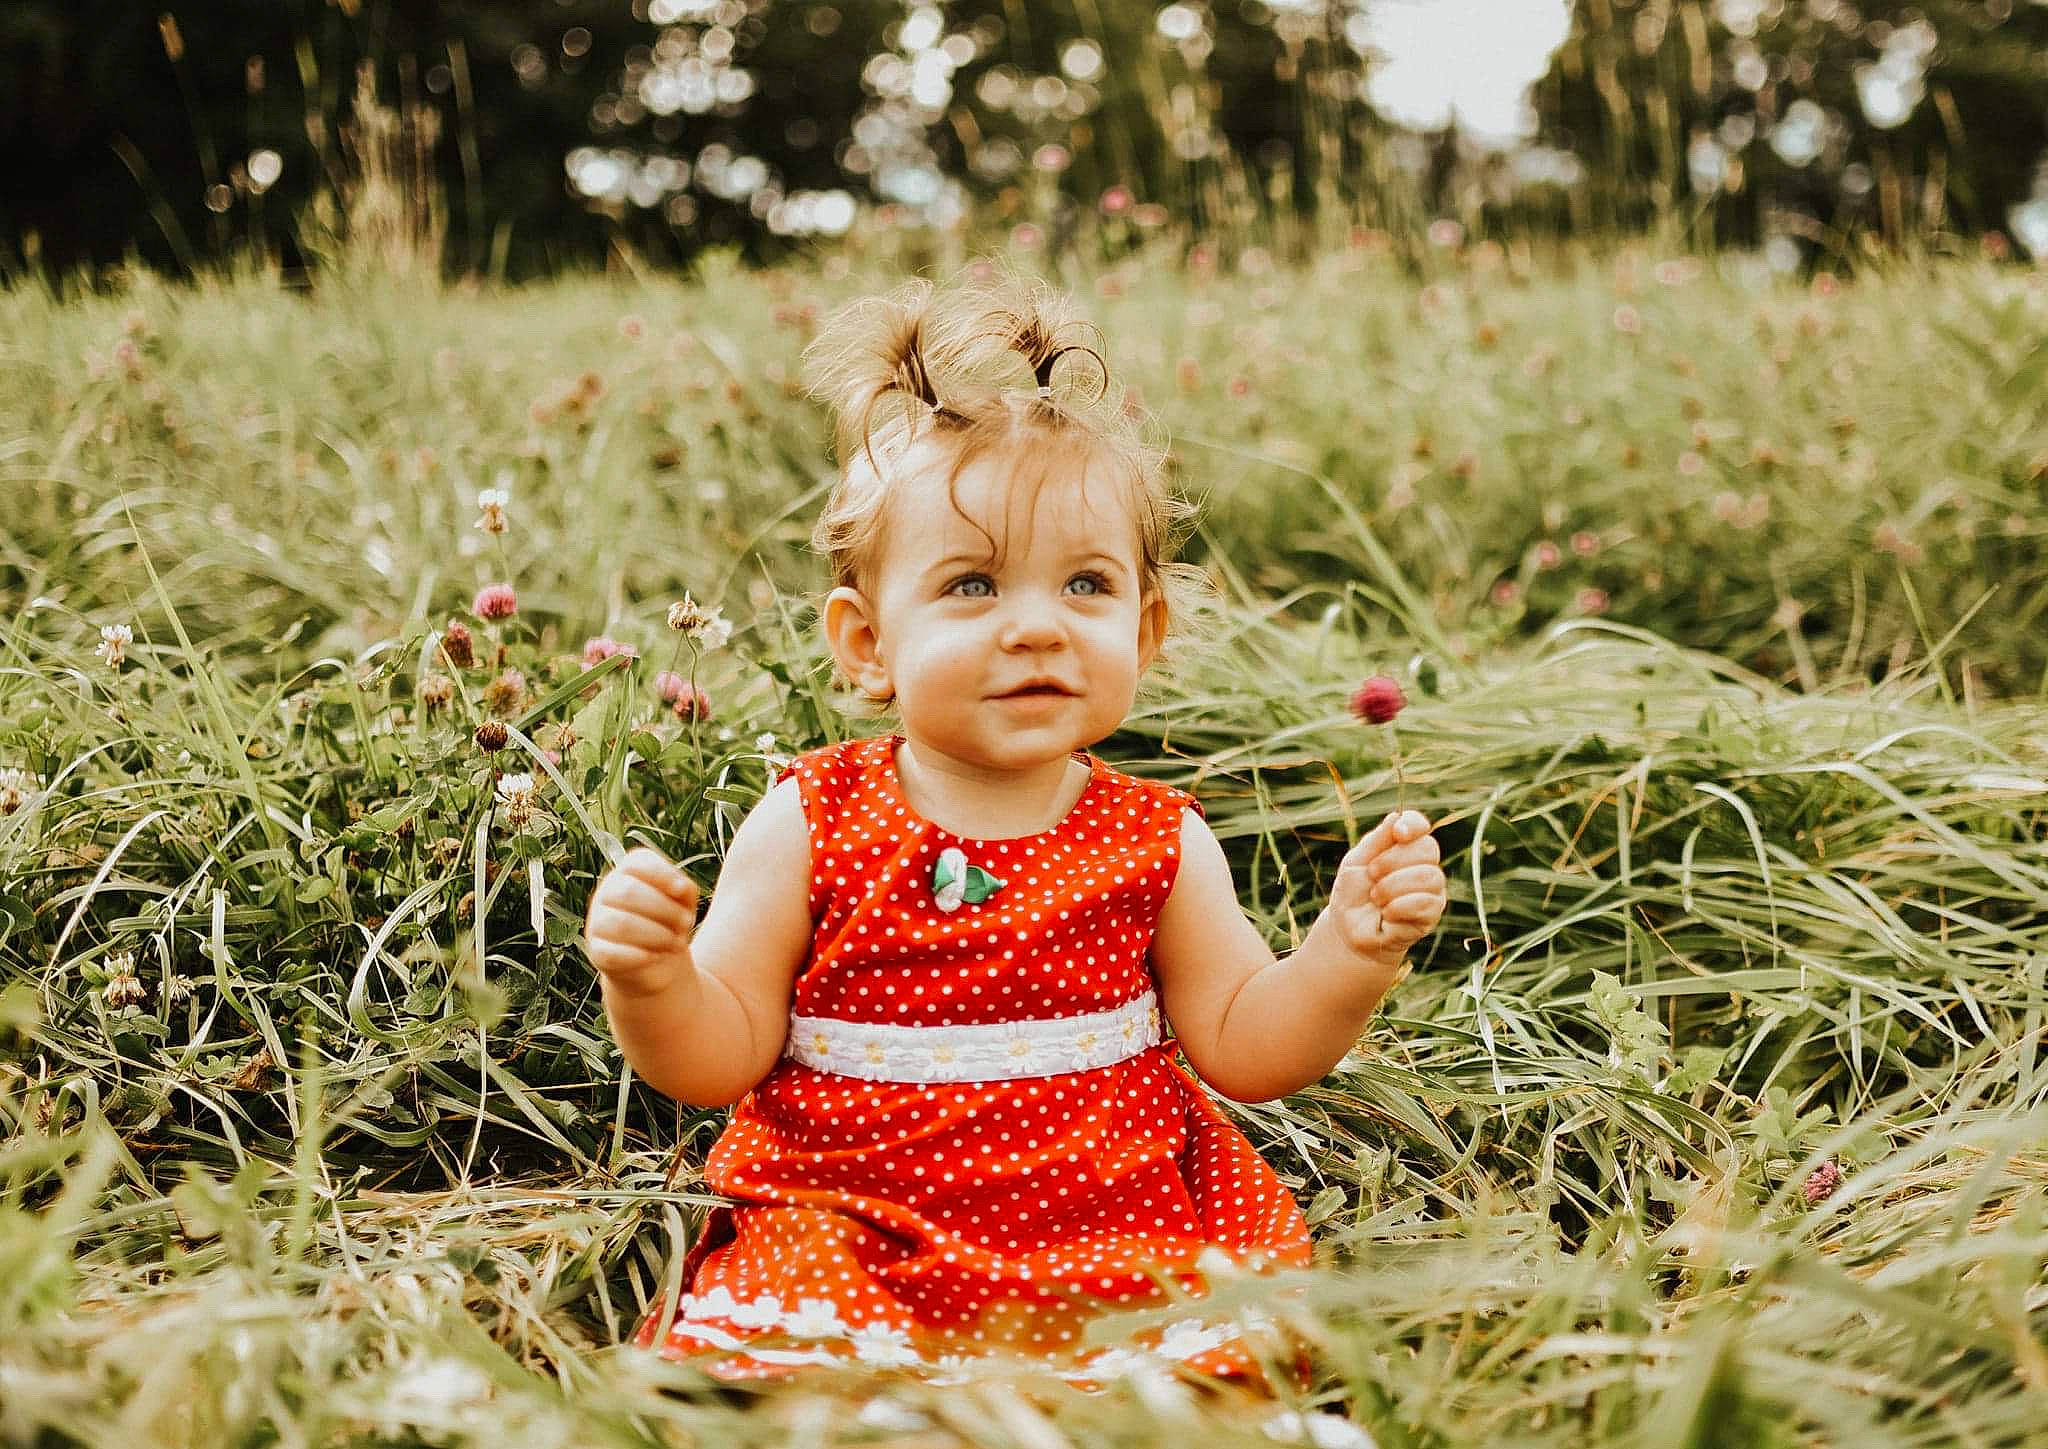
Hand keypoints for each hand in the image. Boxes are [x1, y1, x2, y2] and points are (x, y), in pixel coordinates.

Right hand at [585, 846, 699, 993]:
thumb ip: (686, 889)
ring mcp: (598, 922)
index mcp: (628, 872)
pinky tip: (655, 956)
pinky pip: (611, 953)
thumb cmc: (669, 921)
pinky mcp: (597, 951)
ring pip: (620, 923)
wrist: (655, 960)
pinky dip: (638, 956)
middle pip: (628, 892)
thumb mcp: (684, 902)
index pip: (636, 862)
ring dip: (656, 935)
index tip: (682, 890)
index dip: (661, 874)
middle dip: (665, 909)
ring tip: (677, 944)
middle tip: (686, 924)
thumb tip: (682, 888)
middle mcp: (607, 892)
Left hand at [1325, 809, 1445, 971]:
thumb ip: (1376, 840)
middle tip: (1371, 874)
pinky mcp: (1431, 915)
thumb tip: (1396, 816)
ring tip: (1376, 897)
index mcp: (1405, 848)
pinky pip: (1426, 903)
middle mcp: (1424, 866)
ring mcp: (1431, 890)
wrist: (1348, 930)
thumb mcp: (1356, 861)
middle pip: (1428, 848)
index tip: (1399, 833)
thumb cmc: (1353, 893)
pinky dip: (1399, 906)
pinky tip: (1386, 913)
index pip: (1421, 826)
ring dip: (1394, 886)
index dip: (1414, 825)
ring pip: (1429, 876)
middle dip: (1393, 860)